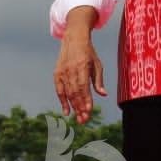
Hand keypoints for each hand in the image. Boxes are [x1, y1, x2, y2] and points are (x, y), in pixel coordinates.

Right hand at [54, 9, 106, 123]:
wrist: (73, 39)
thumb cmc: (88, 53)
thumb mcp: (97, 64)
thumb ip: (98, 80)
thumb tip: (103, 95)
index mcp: (82, 66)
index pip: (83, 87)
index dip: (86, 100)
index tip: (88, 111)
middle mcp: (71, 70)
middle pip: (75, 93)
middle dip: (80, 107)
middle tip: (84, 120)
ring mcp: (62, 72)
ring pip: (68, 93)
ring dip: (74, 107)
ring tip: (79, 118)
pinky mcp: (57, 74)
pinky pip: (59, 90)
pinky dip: (63, 101)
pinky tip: (67, 112)